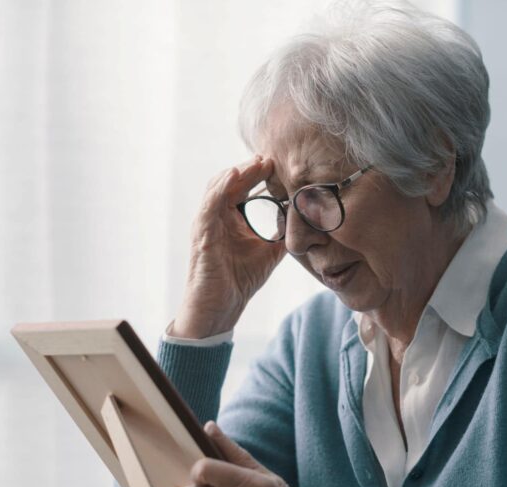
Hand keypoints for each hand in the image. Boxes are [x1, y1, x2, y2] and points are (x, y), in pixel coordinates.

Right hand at [172, 157, 285, 338]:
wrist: (219, 310)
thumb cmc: (237, 282)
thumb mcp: (268, 253)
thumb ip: (281, 235)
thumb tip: (305, 221)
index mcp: (230, 219)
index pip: (243, 188)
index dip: (259, 173)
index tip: (279, 164)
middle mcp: (215, 217)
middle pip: (231, 182)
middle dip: (250, 167)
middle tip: (271, 156)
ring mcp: (206, 224)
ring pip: (218, 187)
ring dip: (238, 172)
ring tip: (257, 161)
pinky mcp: (201, 235)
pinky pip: (209, 205)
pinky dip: (220, 188)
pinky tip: (235, 175)